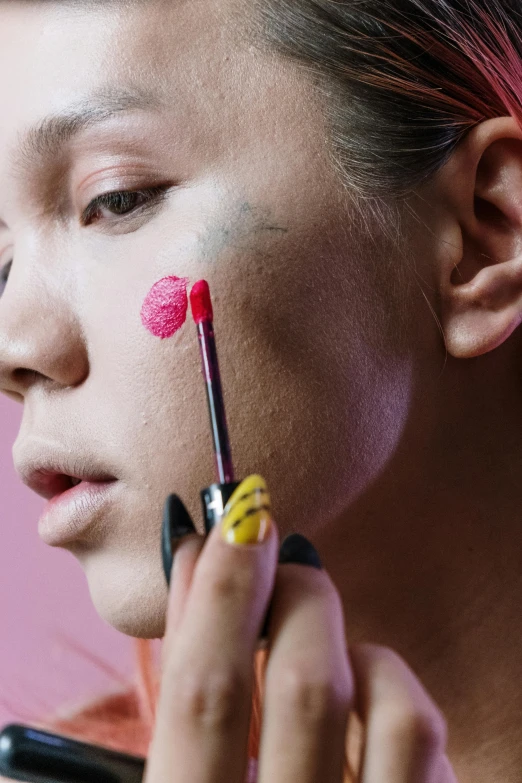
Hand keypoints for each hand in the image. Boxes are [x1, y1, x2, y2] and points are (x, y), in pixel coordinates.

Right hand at [146, 475, 457, 781]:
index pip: (203, 695)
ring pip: (394, 710)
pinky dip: (401, 700)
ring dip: (355, 647)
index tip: (234, 521)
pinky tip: (372, 706)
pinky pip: (436, 752)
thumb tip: (193, 576)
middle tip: (277, 558)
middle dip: (293, 594)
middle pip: (306, 685)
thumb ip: (181, 706)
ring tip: (325, 643)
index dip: (216, 594)